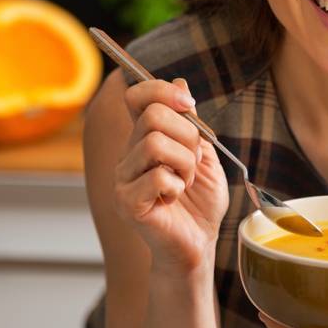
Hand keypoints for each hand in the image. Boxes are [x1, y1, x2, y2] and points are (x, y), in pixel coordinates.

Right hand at [115, 78, 229, 274]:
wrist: (199, 243)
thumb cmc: (200, 202)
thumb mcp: (204, 154)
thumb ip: (191, 122)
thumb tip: (180, 83)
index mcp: (143, 138)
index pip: (137, 96)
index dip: (162, 90)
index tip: (189, 105)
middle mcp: (128, 154)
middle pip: (153, 116)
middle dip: (187, 136)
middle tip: (193, 163)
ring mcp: (123, 178)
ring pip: (154, 143)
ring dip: (184, 164)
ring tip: (185, 182)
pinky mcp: (127, 203)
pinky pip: (156, 176)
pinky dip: (176, 186)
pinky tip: (174, 199)